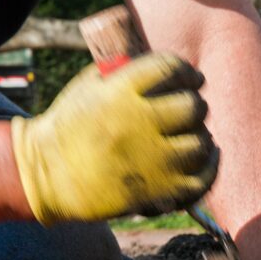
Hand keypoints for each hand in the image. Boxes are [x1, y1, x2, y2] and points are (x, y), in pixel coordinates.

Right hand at [11, 54, 217, 223]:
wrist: (49, 174)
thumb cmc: (73, 127)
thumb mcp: (90, 86)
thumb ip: (128, 73)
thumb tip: (169, 71)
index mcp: (120, 92)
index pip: (170, 68)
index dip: (187, 71)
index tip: (191, 78)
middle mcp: (139, 124)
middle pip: (193, 106)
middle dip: (195, 105)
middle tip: (190, 109)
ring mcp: (151, 160)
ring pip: (201, 143)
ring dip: (201, 136)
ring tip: (192, 135)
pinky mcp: (158, 191)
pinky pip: (202, 179)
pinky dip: (211, 166)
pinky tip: (209, 154)